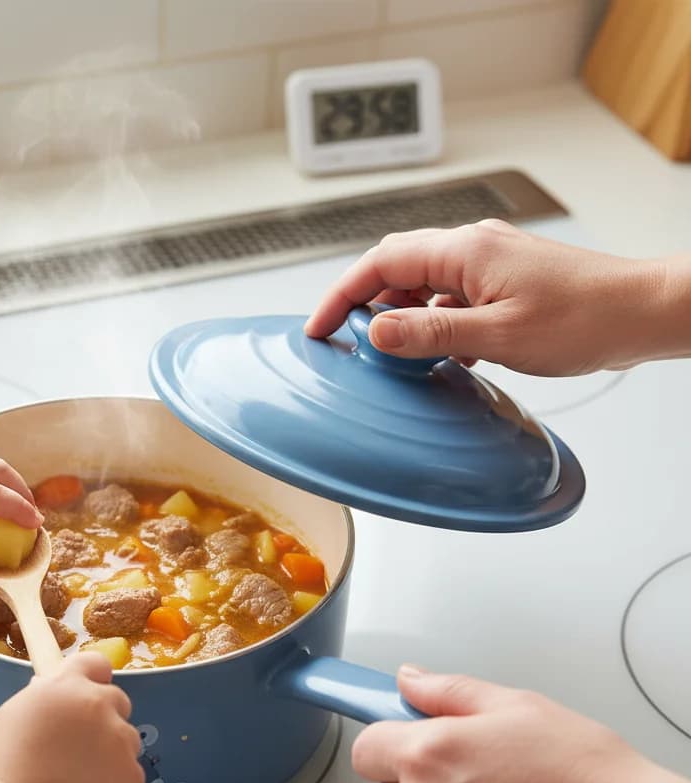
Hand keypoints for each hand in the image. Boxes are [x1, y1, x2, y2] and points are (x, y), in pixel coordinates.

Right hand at [0, 653, 143, 782]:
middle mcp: (100, 704)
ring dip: (112, 751)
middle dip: (104, 717)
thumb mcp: (18, 711)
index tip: (88, 692)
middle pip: (117, 700)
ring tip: (80, 775)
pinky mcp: (132, 773)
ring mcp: (120, 738)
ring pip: (127, 738)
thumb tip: (58, 694)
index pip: (96, 663)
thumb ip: (46, 696)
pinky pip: (130, 772)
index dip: (93, 678)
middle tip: (79, 745)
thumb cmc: (7, 762)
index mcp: (70, 684)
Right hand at [305, 219, 674, 375]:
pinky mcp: (502, 284)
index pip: (381, 263)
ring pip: (423, 285)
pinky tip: (439, 355)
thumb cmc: (586, 317)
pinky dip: (433, 324)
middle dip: (365, 303)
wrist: (642, 312)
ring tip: (394, 355)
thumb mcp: (498, 335)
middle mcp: (472, 249)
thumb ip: (431, 332)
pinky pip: (450, 299)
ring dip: (402, 317)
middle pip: (396, 268)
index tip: (318, 327)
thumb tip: (376, 331)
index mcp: (465, 251)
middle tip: (346, 342)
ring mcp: (488, 265)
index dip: (341, 294)